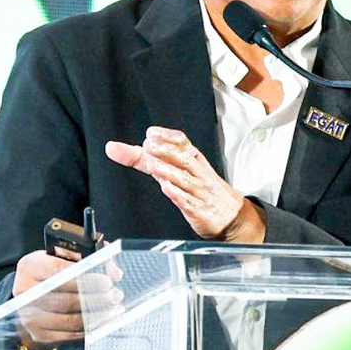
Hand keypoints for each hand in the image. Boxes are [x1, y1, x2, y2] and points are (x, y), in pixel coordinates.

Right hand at [11, 249, 123, 347]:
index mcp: (30, 266)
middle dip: (94, 299)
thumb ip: (92, 258)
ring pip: (67, 320)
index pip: (57, 272)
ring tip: (113, 308)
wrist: (36, 288)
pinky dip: (87, 329)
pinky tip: (101, 321)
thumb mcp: (70, 255)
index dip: (84, 278)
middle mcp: (24, 291)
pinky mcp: (37, 333)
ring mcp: (28, 315)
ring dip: (94, 315)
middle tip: (114, 295)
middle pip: (63, 300)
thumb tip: (115, 273)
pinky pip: (67, 334)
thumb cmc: (56, 269)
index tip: (106, 281)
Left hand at [105, 126, 264, 242]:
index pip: (183, 143)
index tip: (151, 133)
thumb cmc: (200, 189)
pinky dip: (178, 195)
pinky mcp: (199, 210)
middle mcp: (197, 173)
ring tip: (153, 165)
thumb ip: (145, 160)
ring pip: (185, 179)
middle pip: (184, 158)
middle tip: (149, 145)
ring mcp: (199, 191)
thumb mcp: (176, 170)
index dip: (168, 136)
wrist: (231, 216)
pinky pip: (189, 201)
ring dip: (169, 171)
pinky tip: (167, 189)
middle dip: (167, 150)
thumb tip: (119, 149)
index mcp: (193, 160)